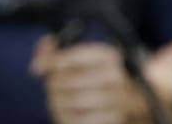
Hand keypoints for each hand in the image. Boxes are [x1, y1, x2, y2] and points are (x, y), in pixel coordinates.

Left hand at [31, 37, 145, 123]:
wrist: (135, 103)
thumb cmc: (100, 78)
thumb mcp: (86, 59)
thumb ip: (58, 53)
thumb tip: (36, 65)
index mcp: (109, 56)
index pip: (73, 56)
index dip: (51, 62)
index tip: (37, 69)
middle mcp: (116, 77)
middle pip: (68, 80)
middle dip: (53, 85)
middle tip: (51, 88)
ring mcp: (117, 101)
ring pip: (71, 102)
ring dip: (57, 103)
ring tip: (57, 102)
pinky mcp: (115, 120)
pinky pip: (79, 121)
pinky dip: (66, 118)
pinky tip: (66, 114)